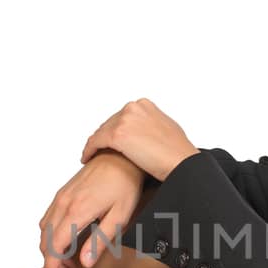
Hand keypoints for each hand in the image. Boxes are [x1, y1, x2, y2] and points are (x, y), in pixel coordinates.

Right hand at [38, 149, 147, 267]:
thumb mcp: (119, 216)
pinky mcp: (62, 193)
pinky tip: (63, 242)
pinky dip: (50, 234)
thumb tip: (85, 262)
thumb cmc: (125, 185)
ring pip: (44, 230)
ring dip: (50, 249)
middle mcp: (63, 203)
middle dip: (52, 263)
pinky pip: (48, 218)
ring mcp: (61, 197)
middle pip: (46, 241)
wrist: (120, 156)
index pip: (55, 247)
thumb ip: (100, 241)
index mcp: (77, 211)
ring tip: (67, 263)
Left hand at [79, 98, 198, 181]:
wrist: (181, 162)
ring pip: (101, 132)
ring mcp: (124, 120)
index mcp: (144, 105)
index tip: (109, 141)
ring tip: (91, 155)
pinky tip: (87, 158)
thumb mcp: (167, 128)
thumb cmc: (178, 151)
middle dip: (104, 138)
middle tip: (98, 150)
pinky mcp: (117, 134)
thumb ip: (152, 125)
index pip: (121, 117)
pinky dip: (89, 150)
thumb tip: (147, 132)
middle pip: (109, 123)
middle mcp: (133, 108)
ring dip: (95, 144)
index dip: (113, 130)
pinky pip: (95, 142)